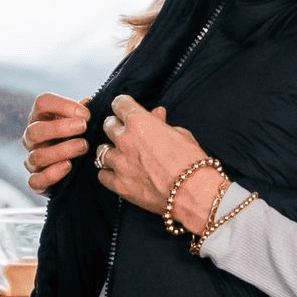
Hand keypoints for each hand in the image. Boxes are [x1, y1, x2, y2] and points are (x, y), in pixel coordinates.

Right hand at [23, 91, 90, 191]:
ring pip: (37, 156)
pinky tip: (69, 166)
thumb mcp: (83, 123)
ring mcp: (32, 161)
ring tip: (83, 146)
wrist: (79, 170)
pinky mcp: (37, 183)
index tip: (86, 114)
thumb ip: (84, 113)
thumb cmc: (80, 138)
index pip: (42, 103)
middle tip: (84, 127)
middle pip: (35, 130)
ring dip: (61, 150)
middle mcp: (32, 139)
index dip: (63, 105)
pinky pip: (35, 181)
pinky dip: (52, 174)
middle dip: (60, 128)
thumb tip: (89, 102)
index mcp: (41, 118)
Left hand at [93, 95, 225, 231]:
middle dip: (116, 127)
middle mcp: (125, 140)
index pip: (120, 103)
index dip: (124, 106)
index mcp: (140, 122)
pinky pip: (103, 175)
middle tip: (127, 134)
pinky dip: (108, 173)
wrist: (194, 193)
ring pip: (102, 150)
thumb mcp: (181, 134)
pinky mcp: (119, 184)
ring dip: (111, 150)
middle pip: (108, 125)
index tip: (126, 110)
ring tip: (122, 156)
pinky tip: (118, 173)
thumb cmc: (192, 162)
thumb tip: (156, 114)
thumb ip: (162, 123)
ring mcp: (119, 163)